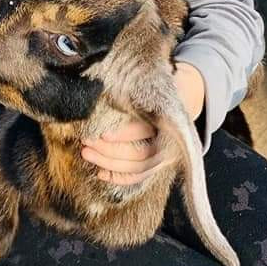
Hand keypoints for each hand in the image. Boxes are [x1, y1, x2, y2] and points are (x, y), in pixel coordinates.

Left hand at [81, 62, 205, 184]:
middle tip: (86, 142)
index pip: (143, 131)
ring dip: (109, 164)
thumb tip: (97, 91)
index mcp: (168, 119)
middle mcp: (170, 142)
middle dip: (109, 151)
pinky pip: (138, 177)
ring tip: (86, 153)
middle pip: (140, 154)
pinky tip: (100, 174)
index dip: (122, 134)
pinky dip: (119, 178)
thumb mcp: (145, 88)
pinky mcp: (158, 165)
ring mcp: (165, 157)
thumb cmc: (154, 90)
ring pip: (138, 168)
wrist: (181, 98)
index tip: (101, 133)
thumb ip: (127, 94)